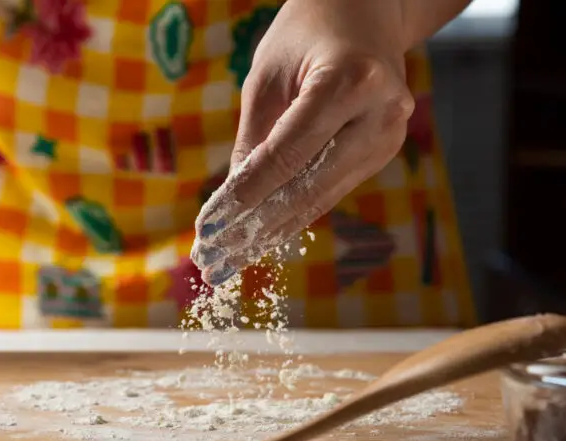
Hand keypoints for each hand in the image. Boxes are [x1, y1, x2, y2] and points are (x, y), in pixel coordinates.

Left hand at [192, 0, 414, 285]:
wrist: (364, 14)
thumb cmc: (306, 34)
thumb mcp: (266, 78)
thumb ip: (253, 140)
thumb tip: (232, 201)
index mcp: (350, 82)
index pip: (288, 154)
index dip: (246, 195)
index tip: (209, 226)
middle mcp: (380, 114)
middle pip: (309, 187)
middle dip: (256, 227)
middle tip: (214, 259)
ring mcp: (388, 137)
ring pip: (321, 197)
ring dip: (272, 230)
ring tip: (229, 258)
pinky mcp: (383, 152)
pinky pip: (330, 190)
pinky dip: (294, 214)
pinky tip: (262, 237)